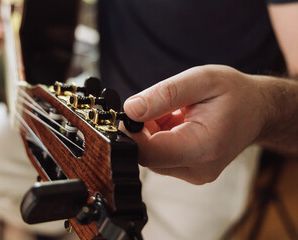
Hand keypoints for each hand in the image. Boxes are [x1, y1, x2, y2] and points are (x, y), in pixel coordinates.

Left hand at [123, 65, 267, 183]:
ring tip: (173, 112)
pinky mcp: (188, 170)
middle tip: (159, 106)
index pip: (149, 153)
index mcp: (204, 148)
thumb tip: (131, 109)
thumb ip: (165, 94)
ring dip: (151, 132)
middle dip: (143, 129)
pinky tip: (174, 122)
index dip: (131, 133)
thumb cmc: (235, 94)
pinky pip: (160, 156)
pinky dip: (159, 136)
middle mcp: (198, 169)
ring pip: (151, 156)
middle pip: (147, 156)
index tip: (130, 111)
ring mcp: (193, 173)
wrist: (257, 110)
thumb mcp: (202, 80)